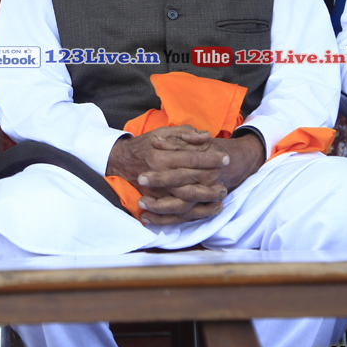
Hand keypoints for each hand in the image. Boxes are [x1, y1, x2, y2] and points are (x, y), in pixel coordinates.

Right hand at [106, 126, 226, 224]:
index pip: (191, 159)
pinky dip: (194, 214)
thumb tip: (206, 137)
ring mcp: (155, 193)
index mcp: (161, 158)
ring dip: (205, 201)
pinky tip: (210, 210)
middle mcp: (158, 177)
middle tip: (226, 181)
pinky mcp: (155, 203)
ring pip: (184, 202)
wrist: (120, 161)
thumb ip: (185, 134)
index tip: (226, 158)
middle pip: (189, 184)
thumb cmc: (146, 145)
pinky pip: (175, 213)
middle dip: (210, 183)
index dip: (210, 159)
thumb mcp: (163, 132)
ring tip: (221, 196)